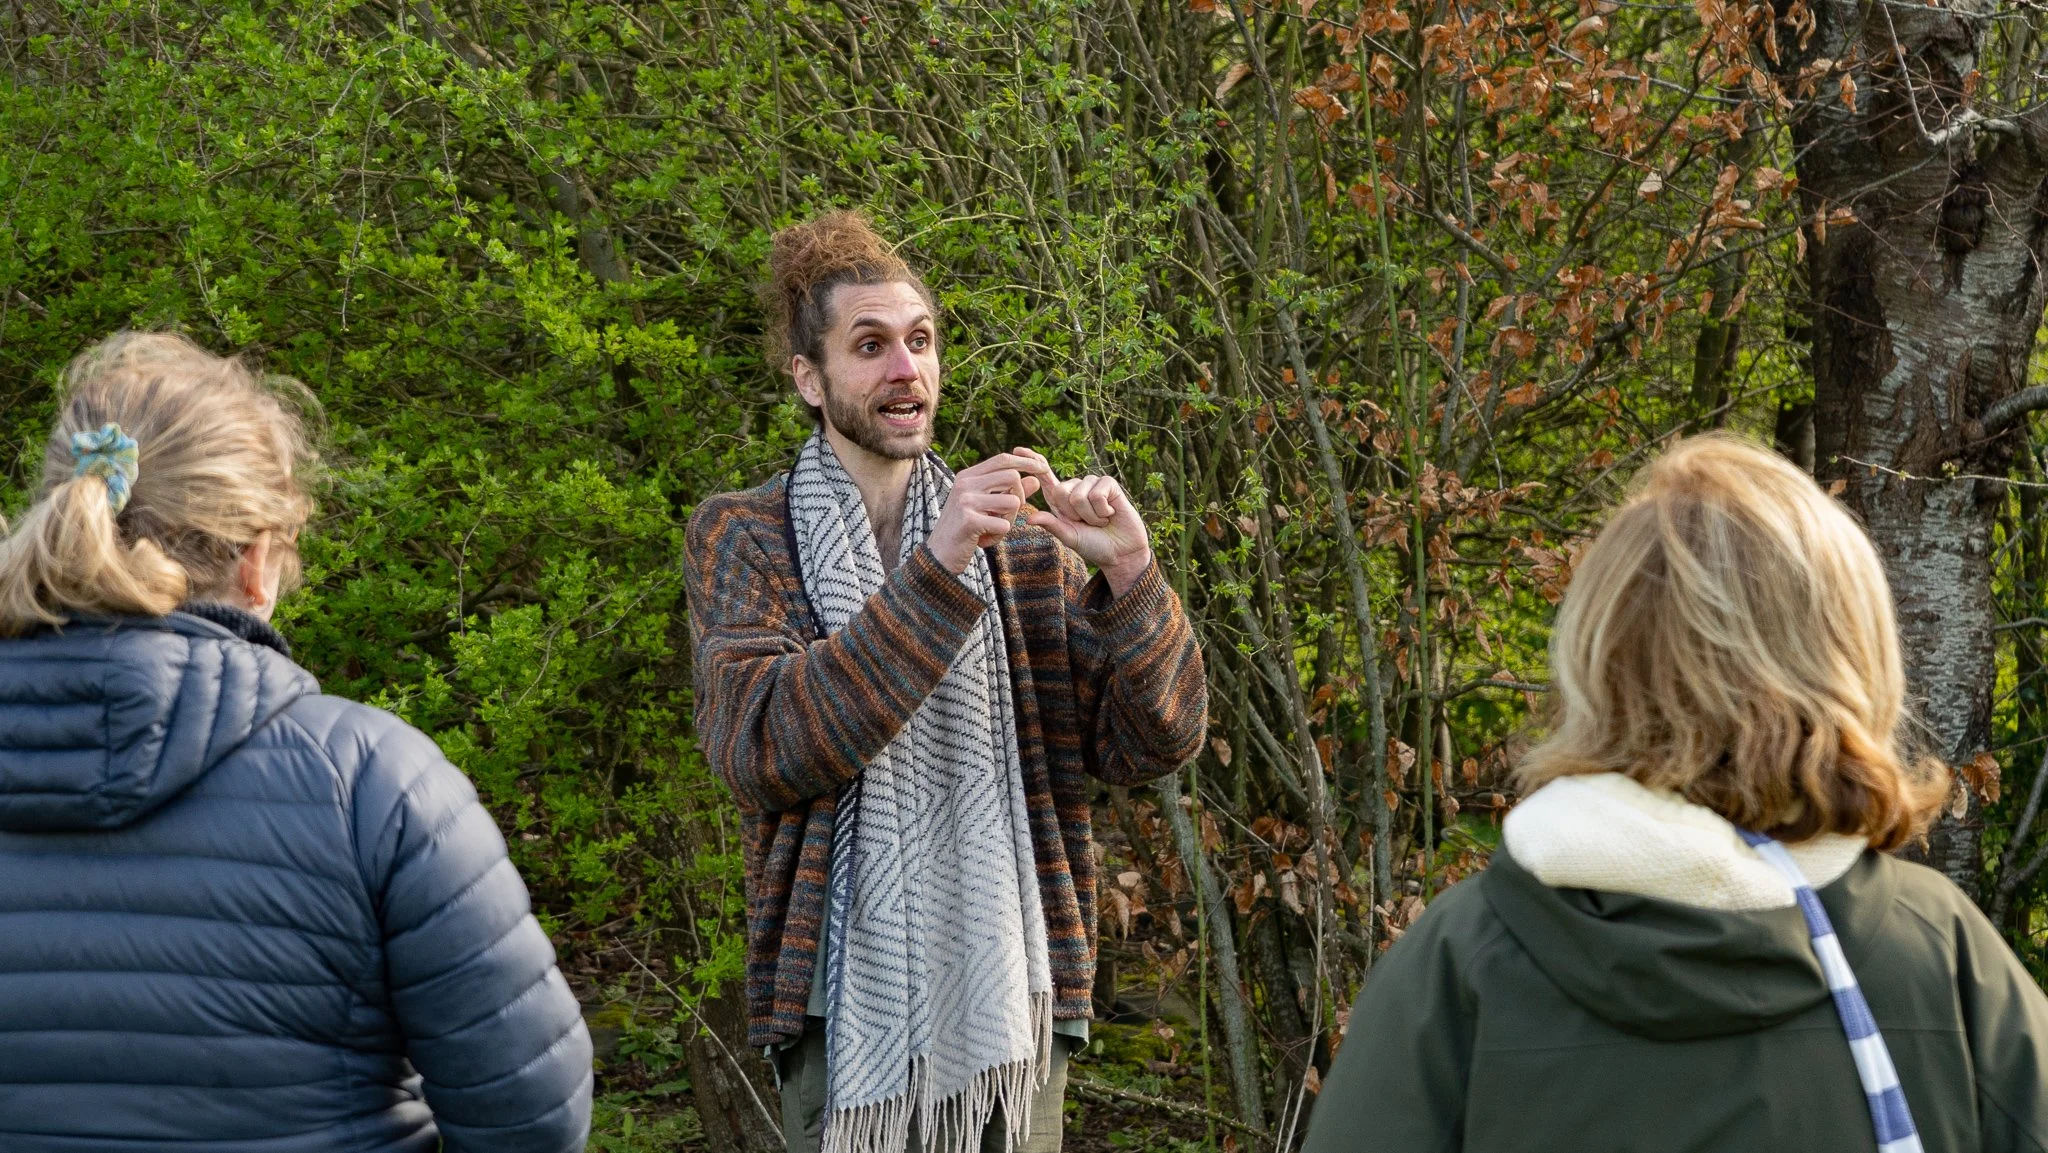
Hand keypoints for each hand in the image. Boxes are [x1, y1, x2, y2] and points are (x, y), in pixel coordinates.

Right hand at [927, 453, 1044, 572]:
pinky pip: (1004, 524)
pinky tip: (982, 540)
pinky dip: (998, 536)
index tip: (1042, 468)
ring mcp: (966, 501)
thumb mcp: (986, 507)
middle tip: (1006, 516)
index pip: (1003, 459)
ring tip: (990, 530)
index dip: (1026, 462)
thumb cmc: (964, 529)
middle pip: (1012, 477)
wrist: (938, 555)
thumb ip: (1009, 492)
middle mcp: (965, 484)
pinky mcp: (969, 521)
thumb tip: (1035, 480)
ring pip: (1013, 502)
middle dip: (1019, 498)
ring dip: (1009, 521)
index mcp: (967, 476)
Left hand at [1010, 448, 1152, 595]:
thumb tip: (1029, 518)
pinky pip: (1097, 494)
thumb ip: (1052, 525)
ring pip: (1079, 496)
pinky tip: (1110, 514)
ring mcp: (1092, 483)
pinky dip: (1103, 511)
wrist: (1121, 552)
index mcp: (1061, 500)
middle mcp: (1075, 488)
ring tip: (1100, 521)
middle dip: (1074, 514)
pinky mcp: (1109, 484)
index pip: (1044, 476)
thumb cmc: (1094, 545)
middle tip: (1087, 523)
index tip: (1016, 450)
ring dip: (1090, 516)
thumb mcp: (1069, 537)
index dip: (1033, 462)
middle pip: (1060, 491)